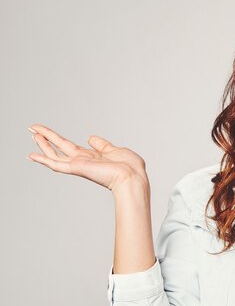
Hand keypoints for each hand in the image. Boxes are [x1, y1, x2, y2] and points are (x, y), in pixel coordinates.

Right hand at [27, 123, 148, 191]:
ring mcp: (79, 165)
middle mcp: (84, 162)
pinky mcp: (77, 168)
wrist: (132, 177)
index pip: (71, 148)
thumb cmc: (130, 167)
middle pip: (60, 147)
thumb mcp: (115, 150)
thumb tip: (91, 138)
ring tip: (31, 133)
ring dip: (43, 144)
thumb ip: (102, 145)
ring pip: (55, 154)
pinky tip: (32, 155)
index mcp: (93, 157)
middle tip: (32, 128)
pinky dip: (43, 160)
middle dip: (46, 138)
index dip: (59, 140)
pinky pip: (56, 164)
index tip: (49, 134)